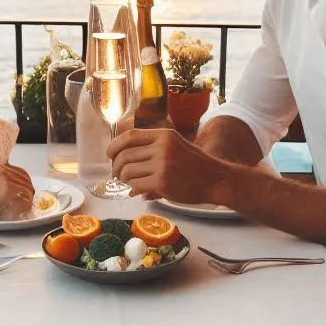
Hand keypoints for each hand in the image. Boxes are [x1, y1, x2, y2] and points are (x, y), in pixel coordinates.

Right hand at [0, 163, 34, 223]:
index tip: (24, 193)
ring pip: (28, 188)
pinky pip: (25, 197)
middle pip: (27, 180)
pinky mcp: (7, 189)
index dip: (24, 185)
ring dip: (27, 199)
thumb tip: (18, 187)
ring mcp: (6, 177)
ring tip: (21, 208)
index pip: (21, 172)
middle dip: (28, 192)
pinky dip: (25, 205)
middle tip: (25, 202)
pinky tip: (18, 211)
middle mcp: (3, 168)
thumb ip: (2, 181)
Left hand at [108, 128, 222, 202]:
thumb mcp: (176, 146)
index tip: (109, 154)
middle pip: (125, 155)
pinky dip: (133, 189)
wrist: (216, 178)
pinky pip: (136, 185)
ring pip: (127, 171)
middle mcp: (162, 146)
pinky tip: (139, 191)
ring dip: (125, 180)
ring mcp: (162, 164)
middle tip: (118, 175)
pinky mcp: (162, 181)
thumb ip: (153, 149)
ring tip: (130, 184)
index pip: (130, 136)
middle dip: (116, 167)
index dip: (115, 145)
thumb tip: (126, 163)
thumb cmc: (195, 165)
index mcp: (164, 134)